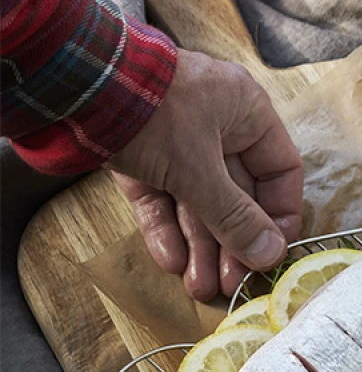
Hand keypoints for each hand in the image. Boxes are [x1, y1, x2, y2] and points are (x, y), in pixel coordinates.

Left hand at [108, 49, 303, 301]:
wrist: (71, 85)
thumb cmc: (153, 115)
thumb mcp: (200, 170)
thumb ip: (235, 217)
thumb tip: (271, 256)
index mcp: (246, 112)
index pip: (280, 170)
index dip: (280, 214)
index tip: (272, 252)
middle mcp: (217, 124)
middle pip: (236, 194)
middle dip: (231, 243)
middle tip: (231, 285)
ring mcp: (176, 139)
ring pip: (197, 200)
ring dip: (200, 245)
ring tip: (198, 286)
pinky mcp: (139, 153)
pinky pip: (161, 195)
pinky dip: (166, 227)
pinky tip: (170, 260)